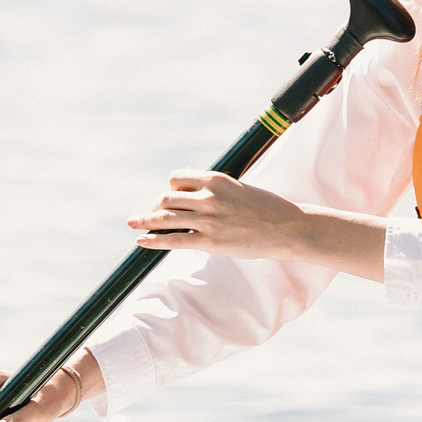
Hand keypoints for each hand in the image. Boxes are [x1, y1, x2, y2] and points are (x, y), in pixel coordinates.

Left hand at [129, 172, 317, 259]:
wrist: (288, 227)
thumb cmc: (267, 209)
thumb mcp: (239, 189)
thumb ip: (216, 192)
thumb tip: (196, 200)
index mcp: (216, 180)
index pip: (177, 180)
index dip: (171, 189)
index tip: (170, 199)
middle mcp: (209, 197)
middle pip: (166, 198)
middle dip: (157, 207)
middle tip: (154, 215)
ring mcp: (208, 219)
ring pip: (164, 217)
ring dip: (146, 220)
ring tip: (133, 223)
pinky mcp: (209, 241)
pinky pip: (172, 239)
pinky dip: (152, 240)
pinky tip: (140, 241)